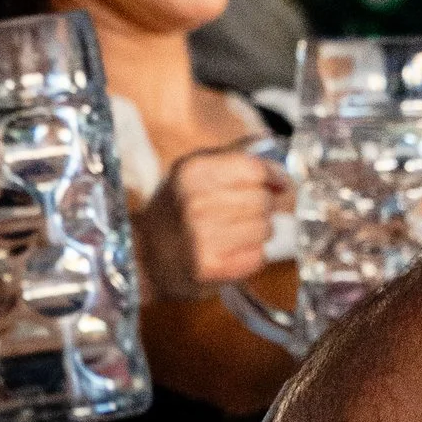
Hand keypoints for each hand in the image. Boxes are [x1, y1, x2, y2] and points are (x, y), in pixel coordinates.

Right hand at [135, 143, 288, 297]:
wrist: (143, 254)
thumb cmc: (176, 208)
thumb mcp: (195, 170)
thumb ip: (236, 155)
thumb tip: (276, 154)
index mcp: (193, 172)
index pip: (255, 170)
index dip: (274, 177)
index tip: (277, 182)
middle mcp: (195, 204)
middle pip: (264, 200)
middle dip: (264, 206)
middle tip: (246, 211)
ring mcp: (202, 238)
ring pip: (266, 229)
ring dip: (259, 231)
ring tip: (235, 231)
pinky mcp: (211, 268)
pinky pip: (258, 256)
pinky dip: (252, 254)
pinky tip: (231, 251)